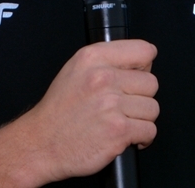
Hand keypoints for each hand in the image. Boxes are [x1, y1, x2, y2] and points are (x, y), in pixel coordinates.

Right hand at [15, 39, 158, 182]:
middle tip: (123, 105)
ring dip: (141, 119)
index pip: (143, 50)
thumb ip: (107, 61)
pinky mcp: (118, 130)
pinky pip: (150, 130)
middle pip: (151, 83)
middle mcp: (103, 77)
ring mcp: (112, 104)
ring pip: (152, 108)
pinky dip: (142, 138)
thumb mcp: (76, 70)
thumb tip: (141, 64)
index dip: (143, 66)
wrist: (42, 143)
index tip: (137, 76)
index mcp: (93, 58)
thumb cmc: (59, 111)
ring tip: (121, 121)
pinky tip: (125, 136)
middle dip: (140, 97)